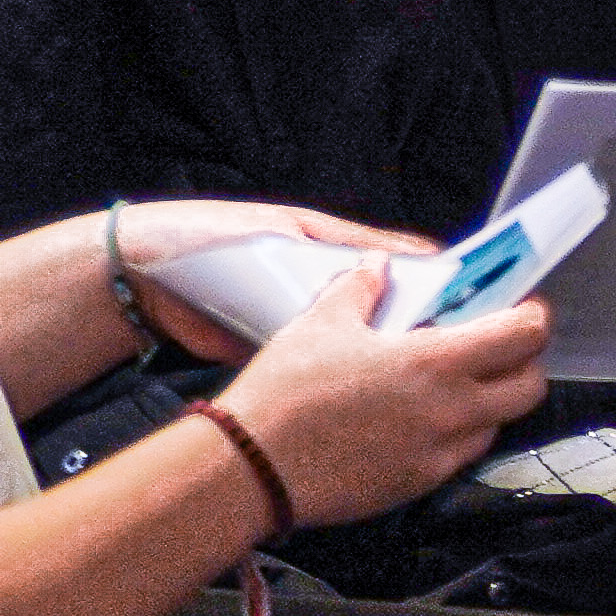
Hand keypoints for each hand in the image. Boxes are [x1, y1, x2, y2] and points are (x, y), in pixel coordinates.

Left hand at [108, 199, 430, 361]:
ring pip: (355, 339)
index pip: (401, 261)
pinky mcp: (275, 350)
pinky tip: (366, 383)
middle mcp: (323, 284)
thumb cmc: (213, 238)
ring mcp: (300, 319)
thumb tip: (416, 255)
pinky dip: (338, 371)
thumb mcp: (287, 231)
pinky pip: (317, 362)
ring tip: (412, 365)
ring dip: (377, 350)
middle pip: (385, 306)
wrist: (140, 278)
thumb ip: (350, 248)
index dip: (439, 280)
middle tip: (448, 341)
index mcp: (333, 247)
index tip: (475, 298)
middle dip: (415, 322)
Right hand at [219, 269, 553, 526]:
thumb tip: (376, 267)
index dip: (533, 318)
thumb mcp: (319, 324)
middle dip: (523, 362)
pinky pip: (464, 453)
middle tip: (496, 347)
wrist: (252, 468)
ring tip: (454, 382)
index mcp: (435, 362)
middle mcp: (452, 409)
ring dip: (492, 400)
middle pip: (531, 386)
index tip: (523, 309)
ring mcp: (441, 451)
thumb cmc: (283, 396)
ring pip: (500, 422)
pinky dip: (459, 433)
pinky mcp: (423, 482)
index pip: (525, 336)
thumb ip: (360, 289)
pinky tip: (424, 418)